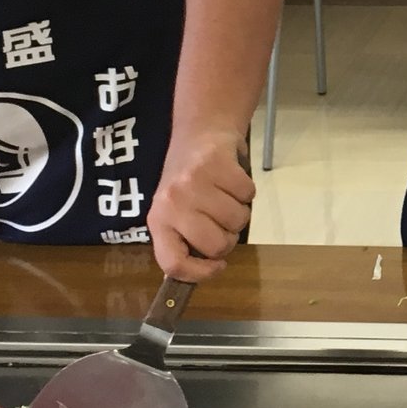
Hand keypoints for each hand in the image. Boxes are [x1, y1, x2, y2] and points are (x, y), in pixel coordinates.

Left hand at [148, 125, 252, 280]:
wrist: (200, 134)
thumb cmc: (189, 181)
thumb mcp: (177, 212)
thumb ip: (186, 240)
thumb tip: (206, 269)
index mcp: (158, 220)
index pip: (173, 263)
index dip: (200, 273)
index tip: (217, 266)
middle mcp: (171, 203)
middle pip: (215, 246)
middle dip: (228, 237)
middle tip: (221, 220)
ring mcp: (194, 183)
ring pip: (237, 221)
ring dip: (239, 212)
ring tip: (225, 196)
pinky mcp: (217, 165)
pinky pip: (248, 195)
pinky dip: (247, 192)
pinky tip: (232, 181)